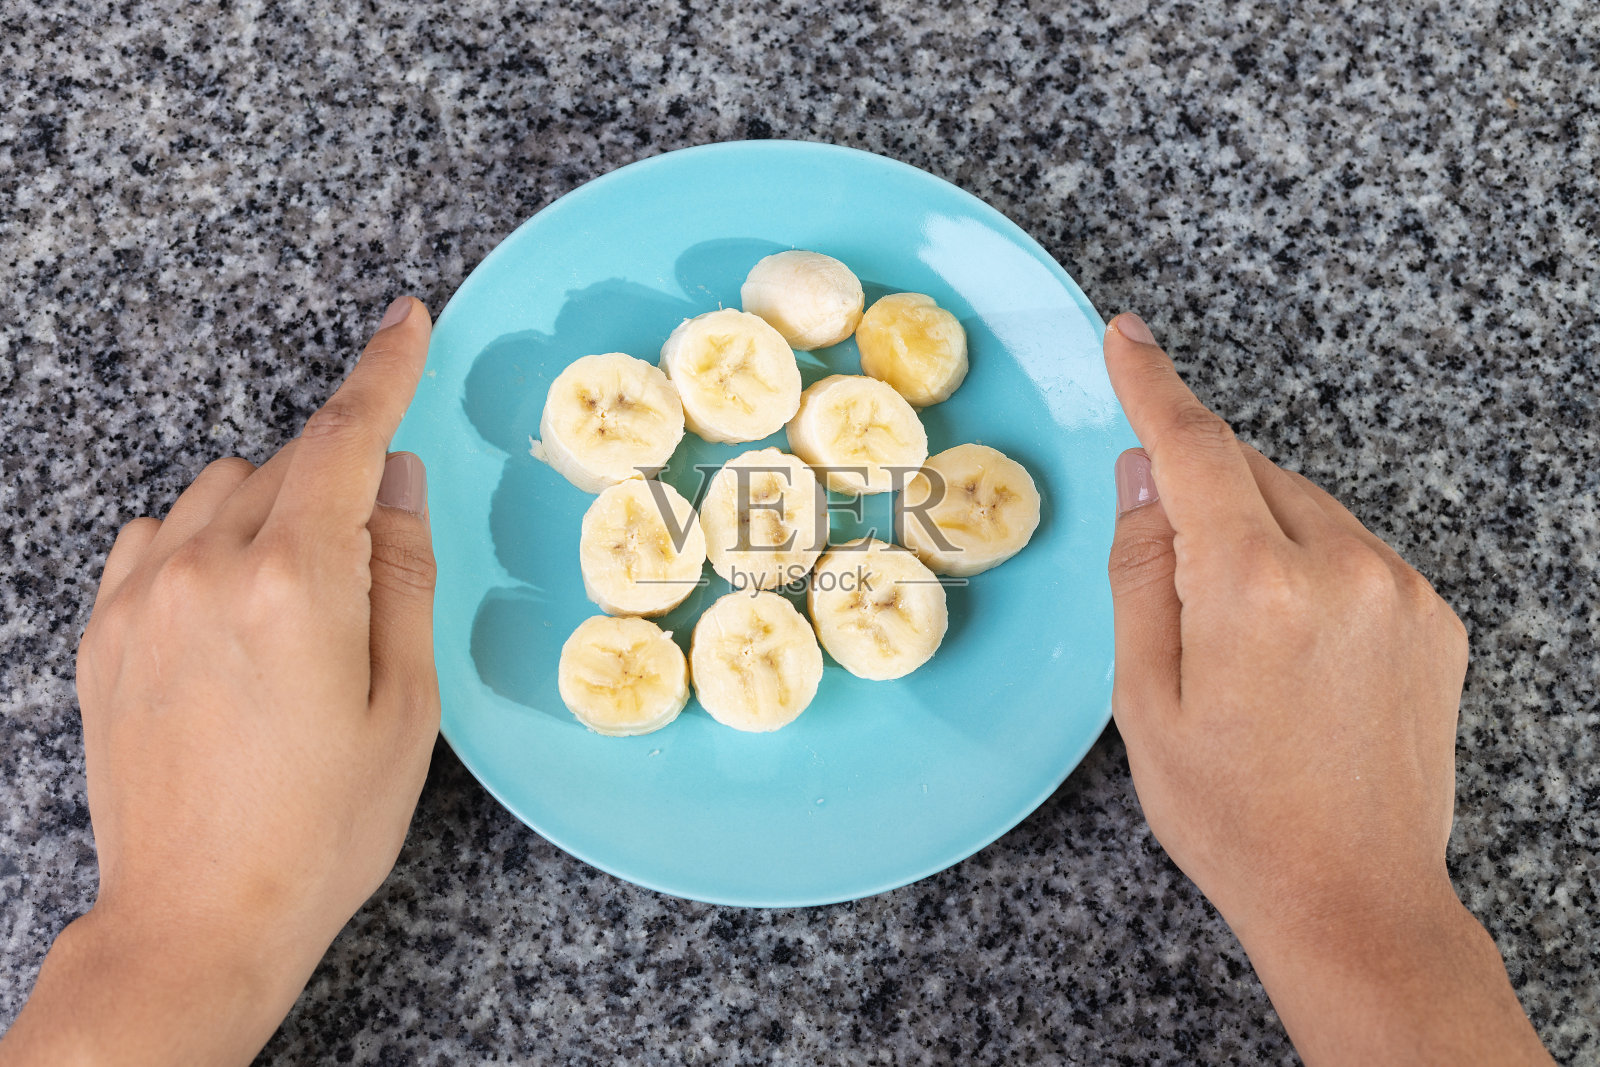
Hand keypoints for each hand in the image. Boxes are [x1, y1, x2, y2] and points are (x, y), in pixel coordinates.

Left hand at [0, 297, 438, 1066]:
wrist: (198, 914)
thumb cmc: (320, 825)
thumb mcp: (405, 705)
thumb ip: (402, 575)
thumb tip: (398, 483)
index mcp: (299, 583)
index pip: (346, 438)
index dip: (383, 371)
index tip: (406, 322)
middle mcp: (209, 568)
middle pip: (287, 462)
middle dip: (339, 480)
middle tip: (369, 565)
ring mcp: (144, 594)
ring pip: (221, 490)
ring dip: (272, 510)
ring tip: (299, 605)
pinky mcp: (105, 626)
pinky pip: (160, 533)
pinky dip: (207, 540)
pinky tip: (233, 608)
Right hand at [1103, 313, 1550, 1065]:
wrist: (1352, 895)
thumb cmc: (1233, 813)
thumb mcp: (1144, 699)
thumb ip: (1142, 570)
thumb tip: (1145, 476)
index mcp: (1253, 587)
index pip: (1194, 448)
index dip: (1153, 383)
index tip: (1127, 334)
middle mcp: (1341, 567)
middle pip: (1250, 474)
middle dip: (1203, 497)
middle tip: (1179, 593)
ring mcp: (1400, 589)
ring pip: (1304, 508)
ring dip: (1260, 535)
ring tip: (1244, 644)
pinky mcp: (1434, 617)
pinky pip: (1352, 551)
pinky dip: (1310, 567)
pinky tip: (1296, 651)